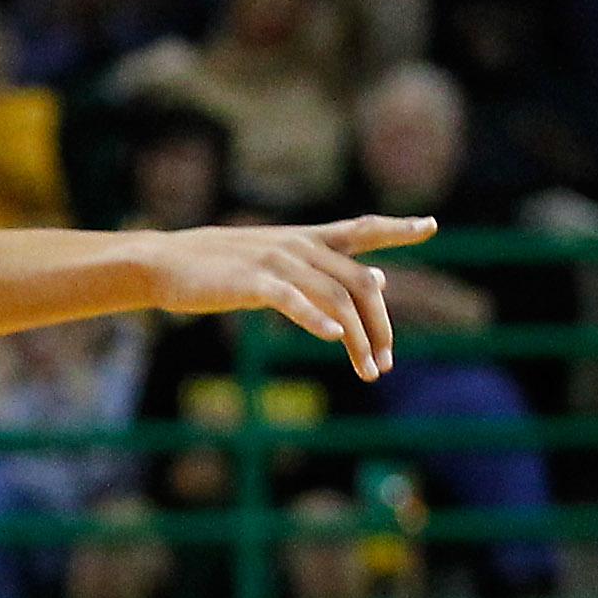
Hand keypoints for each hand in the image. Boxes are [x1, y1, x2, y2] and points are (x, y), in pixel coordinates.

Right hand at [143, 217, 431, 380]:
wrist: (166, 262)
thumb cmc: (222, 268)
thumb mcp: (281, 265)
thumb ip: (329, 272)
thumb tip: (382, 278)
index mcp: (307, 239)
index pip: (363, 228)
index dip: (398, 227)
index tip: (430, 225)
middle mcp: (300, 246)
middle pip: (360, 283)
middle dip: (380, 326)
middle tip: (385, 363)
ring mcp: (278, 262)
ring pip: (335, 298)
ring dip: (357, 338)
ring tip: (368, 371)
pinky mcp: (254, 282)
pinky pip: (294, 300)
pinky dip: (316, 319)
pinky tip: (333, 338)